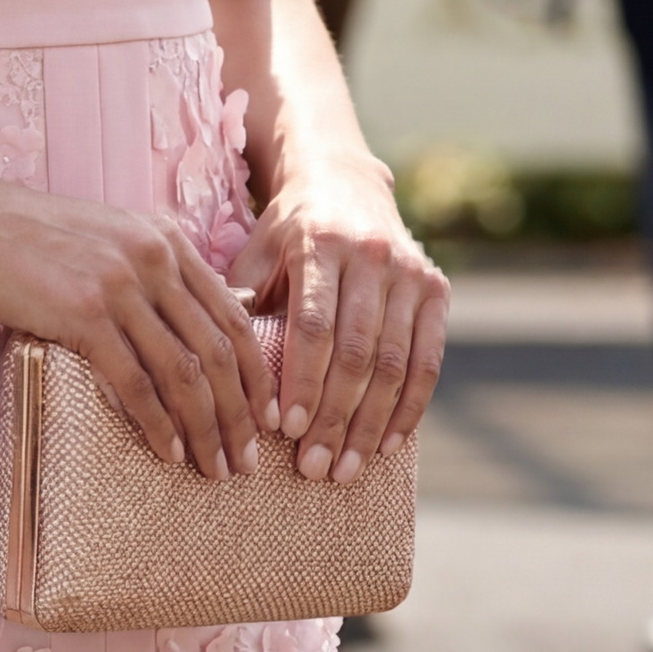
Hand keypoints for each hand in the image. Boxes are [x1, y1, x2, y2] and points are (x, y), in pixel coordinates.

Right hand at [0, 184, 279, 478]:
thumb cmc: (30, 237)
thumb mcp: (108, 238)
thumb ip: (153, 272)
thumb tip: (193, 329)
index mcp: (166, 239)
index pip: (233, 315)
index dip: (256, 374)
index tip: (266, 416)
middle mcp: (153, 258)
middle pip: (218, 349)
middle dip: (240, 413)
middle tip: (247, 461)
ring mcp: (119, 285)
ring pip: (184, 372)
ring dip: (207, 428)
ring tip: (214, 468)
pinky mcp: (83, 314)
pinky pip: (135, 382)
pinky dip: (158, 424)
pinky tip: (168, 451)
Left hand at [228, 159, 446, 480]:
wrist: (345, 181)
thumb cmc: (287, 231)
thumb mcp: (257, 250)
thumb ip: (240, 299)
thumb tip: (215, 361)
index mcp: (319, 244)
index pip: (314, 325)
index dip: (303, 381)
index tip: (288, 430)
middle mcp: (371, 256)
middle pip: (356, 353)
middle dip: (336, 417)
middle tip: (316, 467)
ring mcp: (410, 273)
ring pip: (395, 364)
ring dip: (371, 424)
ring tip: (346, 470)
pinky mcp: (437, 289)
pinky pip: (429, 361)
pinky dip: (409, 407)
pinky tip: (387, 445)